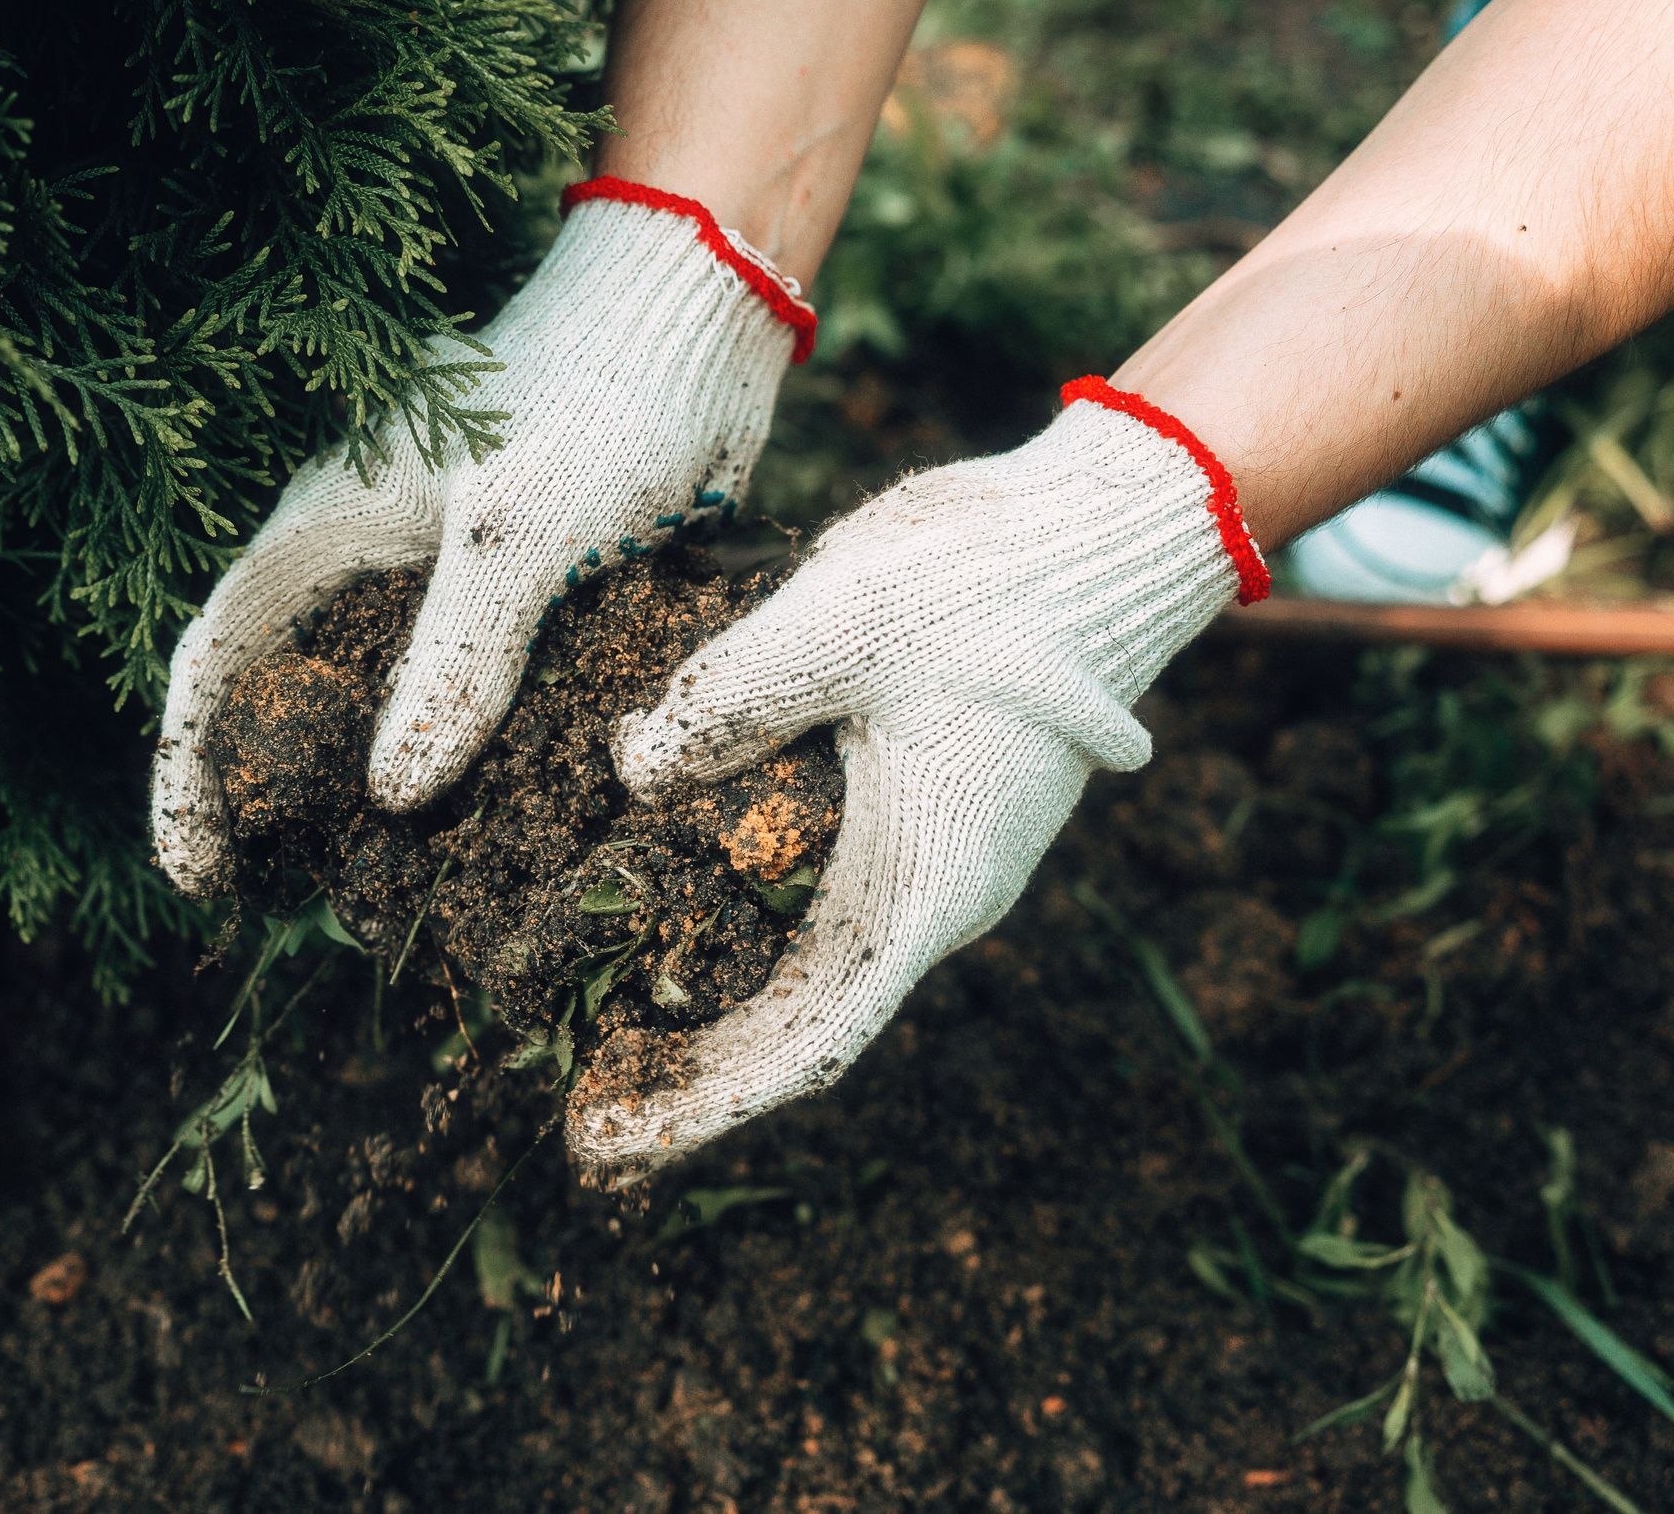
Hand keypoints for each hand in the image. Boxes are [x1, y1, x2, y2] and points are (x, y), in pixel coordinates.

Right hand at [151, 181, 815, 894]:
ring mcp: (447, 573)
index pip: (215, 654)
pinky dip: (475, 762)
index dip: (186, 769)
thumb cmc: (598, 392)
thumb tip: (389, 794)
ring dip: (383, 797)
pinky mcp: (525, 590)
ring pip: (388, 705)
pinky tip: (508, 833)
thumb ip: (457, 657)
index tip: (196, 879)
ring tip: (403, 896)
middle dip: (282, 801)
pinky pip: (478, 694)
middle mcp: (371, 553)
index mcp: (327, 521)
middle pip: (289, 694)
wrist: (700, 315)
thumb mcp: (522, 531)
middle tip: (306, 902)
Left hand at [567, 380, 1270, 1177]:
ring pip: (807, 963)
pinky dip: (738, 925)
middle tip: (574, 1109)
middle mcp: (934, 894)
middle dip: (690, 1070)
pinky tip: (661, 912)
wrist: (1099, 530)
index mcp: (929, 884)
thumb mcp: (838, 624)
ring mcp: (931, 854)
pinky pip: (819, 896)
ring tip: (598, 1035)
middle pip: (797, 1020)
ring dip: (709, 1005)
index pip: (808, 1038)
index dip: (703, 1102)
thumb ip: (726, 700)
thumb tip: (630, 772)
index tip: (610, 1142)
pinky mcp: (917, 808)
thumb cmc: (988, 579)